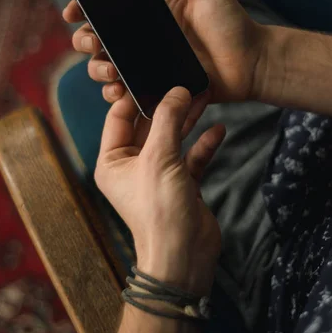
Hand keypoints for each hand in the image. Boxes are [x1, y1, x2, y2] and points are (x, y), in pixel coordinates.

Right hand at [63, 0, 264, 104]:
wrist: (252, 62)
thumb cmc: (232, 22)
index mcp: (150, 13)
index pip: (108, 10)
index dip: (83, 9)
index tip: (72, 10)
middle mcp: (143, 40)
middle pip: (99, 40)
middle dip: (85, 41)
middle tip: (93, 42)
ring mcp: (149, 66)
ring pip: (107, 68)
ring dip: (97, 69)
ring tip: (109, 70)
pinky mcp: (157, 89)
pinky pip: (128, 92)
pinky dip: (115, 93)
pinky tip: (118, 91)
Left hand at [95, 86, 225, 294]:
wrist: (184, 257)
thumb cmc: (160, 211)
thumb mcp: (159, 158)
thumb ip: (168, 119)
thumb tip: (177, 90)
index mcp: (112, 161)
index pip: (119, 117)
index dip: (136, 95)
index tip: (156, 75)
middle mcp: (132, 166)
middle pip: (149, 125)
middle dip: (169, 104)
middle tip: (187, 80)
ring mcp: (158, 175)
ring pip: (173, 138)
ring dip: (189, 119)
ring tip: (207, 95)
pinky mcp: (181, 185)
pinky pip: (192, 157)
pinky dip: (204, 144)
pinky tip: (219, 130)